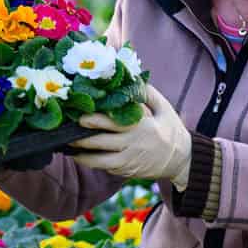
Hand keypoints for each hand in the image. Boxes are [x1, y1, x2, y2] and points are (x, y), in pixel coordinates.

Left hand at [71, 84, 191, 187]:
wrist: (183, 160)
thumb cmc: (171, 130)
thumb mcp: (165, 108)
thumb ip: (148, 93)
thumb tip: (131, 76)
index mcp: (141, 126)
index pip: (113, 122)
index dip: (94, 119)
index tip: (79, 115)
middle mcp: (132, 144)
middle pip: (100, 141)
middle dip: (80, 137)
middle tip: (64, 130)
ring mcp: (128, 160)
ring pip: (99, 160)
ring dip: (81, 154)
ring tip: (67, 146)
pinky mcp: (126, 171)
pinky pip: (105, 167)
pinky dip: (91, 162)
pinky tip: (79, 155)